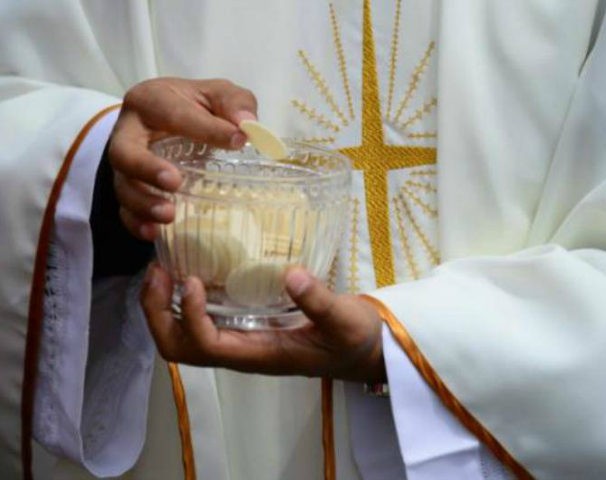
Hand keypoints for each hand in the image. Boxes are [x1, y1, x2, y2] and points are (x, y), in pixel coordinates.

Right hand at [109, 77, 257, 240]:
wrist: (169, 119)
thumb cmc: (196, 107)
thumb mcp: (218, 95)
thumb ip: (235, 103)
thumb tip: (248, 125)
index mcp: (151, 100)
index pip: (175, 114)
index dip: (207, 129)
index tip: (238, 141)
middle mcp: (129, 132)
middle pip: (124, 152)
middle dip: (147, 169)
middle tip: (175, 182)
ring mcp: (125, 165)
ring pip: (123, 186)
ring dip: (144, 203)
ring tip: (168, 215)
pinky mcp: (129, 189)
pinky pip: (125, 210)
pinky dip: (137, 223)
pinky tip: (153, 233)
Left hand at [141, 264, 386, 382]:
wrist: (364, 349)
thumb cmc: (355, 338)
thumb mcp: (345, 320)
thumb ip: (320, 302)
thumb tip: (291, 274)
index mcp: (261, 354)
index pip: (208, 347)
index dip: (189, 317)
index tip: (192, 280)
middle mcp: (242, 352)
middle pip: (181, 349)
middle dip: (157, 314)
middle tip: (157, 272)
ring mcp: (241, 342)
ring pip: (184, 339)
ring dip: (162, 308)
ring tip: (161, 270)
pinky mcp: (245, 328)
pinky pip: (200, 322)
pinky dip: (181, 301)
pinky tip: (187, 272)